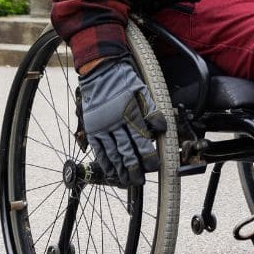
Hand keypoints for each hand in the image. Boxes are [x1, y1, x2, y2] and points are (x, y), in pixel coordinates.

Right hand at [78, 59, 166, 186]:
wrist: (101, 71)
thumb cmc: (126, 82)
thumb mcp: (144, 92)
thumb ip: (152, 111)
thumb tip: (161, 128)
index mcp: (131, 114)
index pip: (141, 140)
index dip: (147, 155)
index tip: (153, 167)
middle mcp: (115, 123)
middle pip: (126, 150)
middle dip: (134, 168)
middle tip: (140, 181)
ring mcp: (102, 126)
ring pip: (111, 153)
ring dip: (119, 169)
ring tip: (126, 181)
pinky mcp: (92, 128)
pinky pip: (98, 149)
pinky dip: (104, 162)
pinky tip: (110, 171)